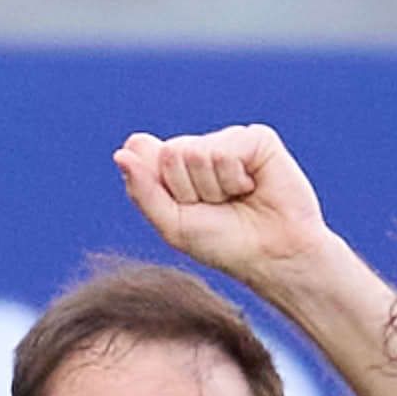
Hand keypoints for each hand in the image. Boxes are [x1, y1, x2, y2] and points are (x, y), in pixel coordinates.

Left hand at [117, 126, 329, 285]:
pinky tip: (253, 187)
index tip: (189, 210)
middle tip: (218, 207)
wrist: (274, 256)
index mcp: (177, 166)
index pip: (146, 155)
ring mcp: (229, 140)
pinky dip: (235, 178)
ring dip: (215, 188)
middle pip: (171, 153)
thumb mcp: (173, 224)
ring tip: (237, 200)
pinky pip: (225, 150)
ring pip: (198, 151)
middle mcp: (201, 148)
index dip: (166, 190)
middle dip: (190, 190)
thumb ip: (143, 190)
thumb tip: (122, 152)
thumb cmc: (225, 245)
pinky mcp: (256, 138)